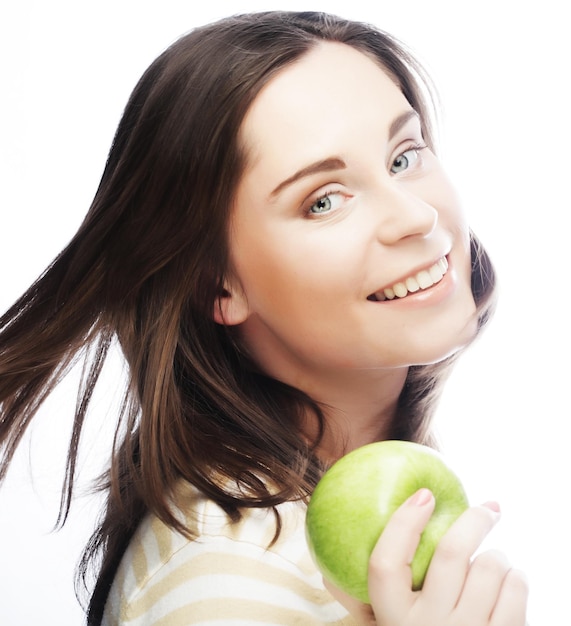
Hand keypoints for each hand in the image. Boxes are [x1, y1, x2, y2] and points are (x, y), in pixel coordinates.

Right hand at [327, 489, 527, 625]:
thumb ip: (357, 605)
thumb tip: (324, 574)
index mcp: (392, 619)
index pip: (384, 564)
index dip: (402, 524)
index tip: (423, 496)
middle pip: (451, 555)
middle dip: (474, 520)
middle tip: (487, 508)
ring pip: (489, 567)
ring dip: (497, 554)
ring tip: (493, 559)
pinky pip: (516, 590)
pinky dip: (516, 576)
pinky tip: (509, 580)